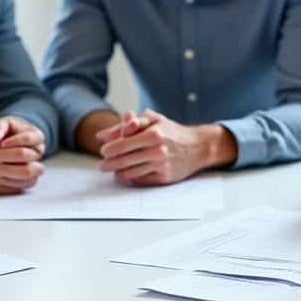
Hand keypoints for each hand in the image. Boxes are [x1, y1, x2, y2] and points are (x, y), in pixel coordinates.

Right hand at [0, 121, 44, 193]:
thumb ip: (4, 131)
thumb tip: (25, 135)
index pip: (22, 151)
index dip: (33, 152)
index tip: (36, 152)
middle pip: (25, 167)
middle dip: (37, 167)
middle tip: (40, 166)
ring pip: (21, 180)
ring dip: (33, 177)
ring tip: (35, 173)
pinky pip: (13, 189)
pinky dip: (24, 185)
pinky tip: (26, 181)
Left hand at [97, 109, 235, 184]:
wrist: (198, 147)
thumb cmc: (172, 131)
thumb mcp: (153, 120)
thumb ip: (127, 124)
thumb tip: (102, 136)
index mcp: (154, 134)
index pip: (123, 145)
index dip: (109, 149)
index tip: (104, 151)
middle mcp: (158, 151)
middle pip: (124, 161)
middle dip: (109, 164)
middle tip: (102, 165)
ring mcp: (161, 166)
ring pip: (130, 173)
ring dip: (118, 173)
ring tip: (113, 170)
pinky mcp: (164, 178)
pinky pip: (141, 180)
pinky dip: (131, 178)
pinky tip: (127, 174)